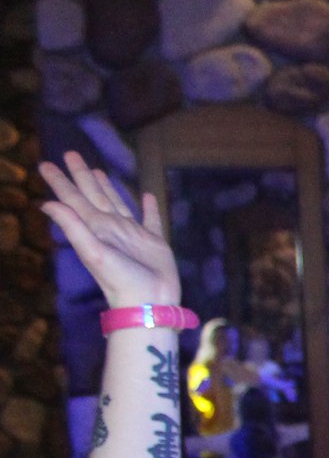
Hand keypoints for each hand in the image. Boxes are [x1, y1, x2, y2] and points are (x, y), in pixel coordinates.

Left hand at [39, 151, 179, 307]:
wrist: (150, 303)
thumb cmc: (121, 281)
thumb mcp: (93, 252)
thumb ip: (73, 227)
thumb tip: (47, 203)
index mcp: (95, 227)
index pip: (73, 199)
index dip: (60, 181)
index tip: (45, 164)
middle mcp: (111, 227)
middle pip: (93, 194)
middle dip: (81, 175)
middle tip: (70, 154)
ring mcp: (133, 233)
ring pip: (117, 202)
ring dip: (108, 186)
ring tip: (99, 170)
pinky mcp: (155, 241)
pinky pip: (151, 219)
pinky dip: (149, 207)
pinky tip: (147, 195)